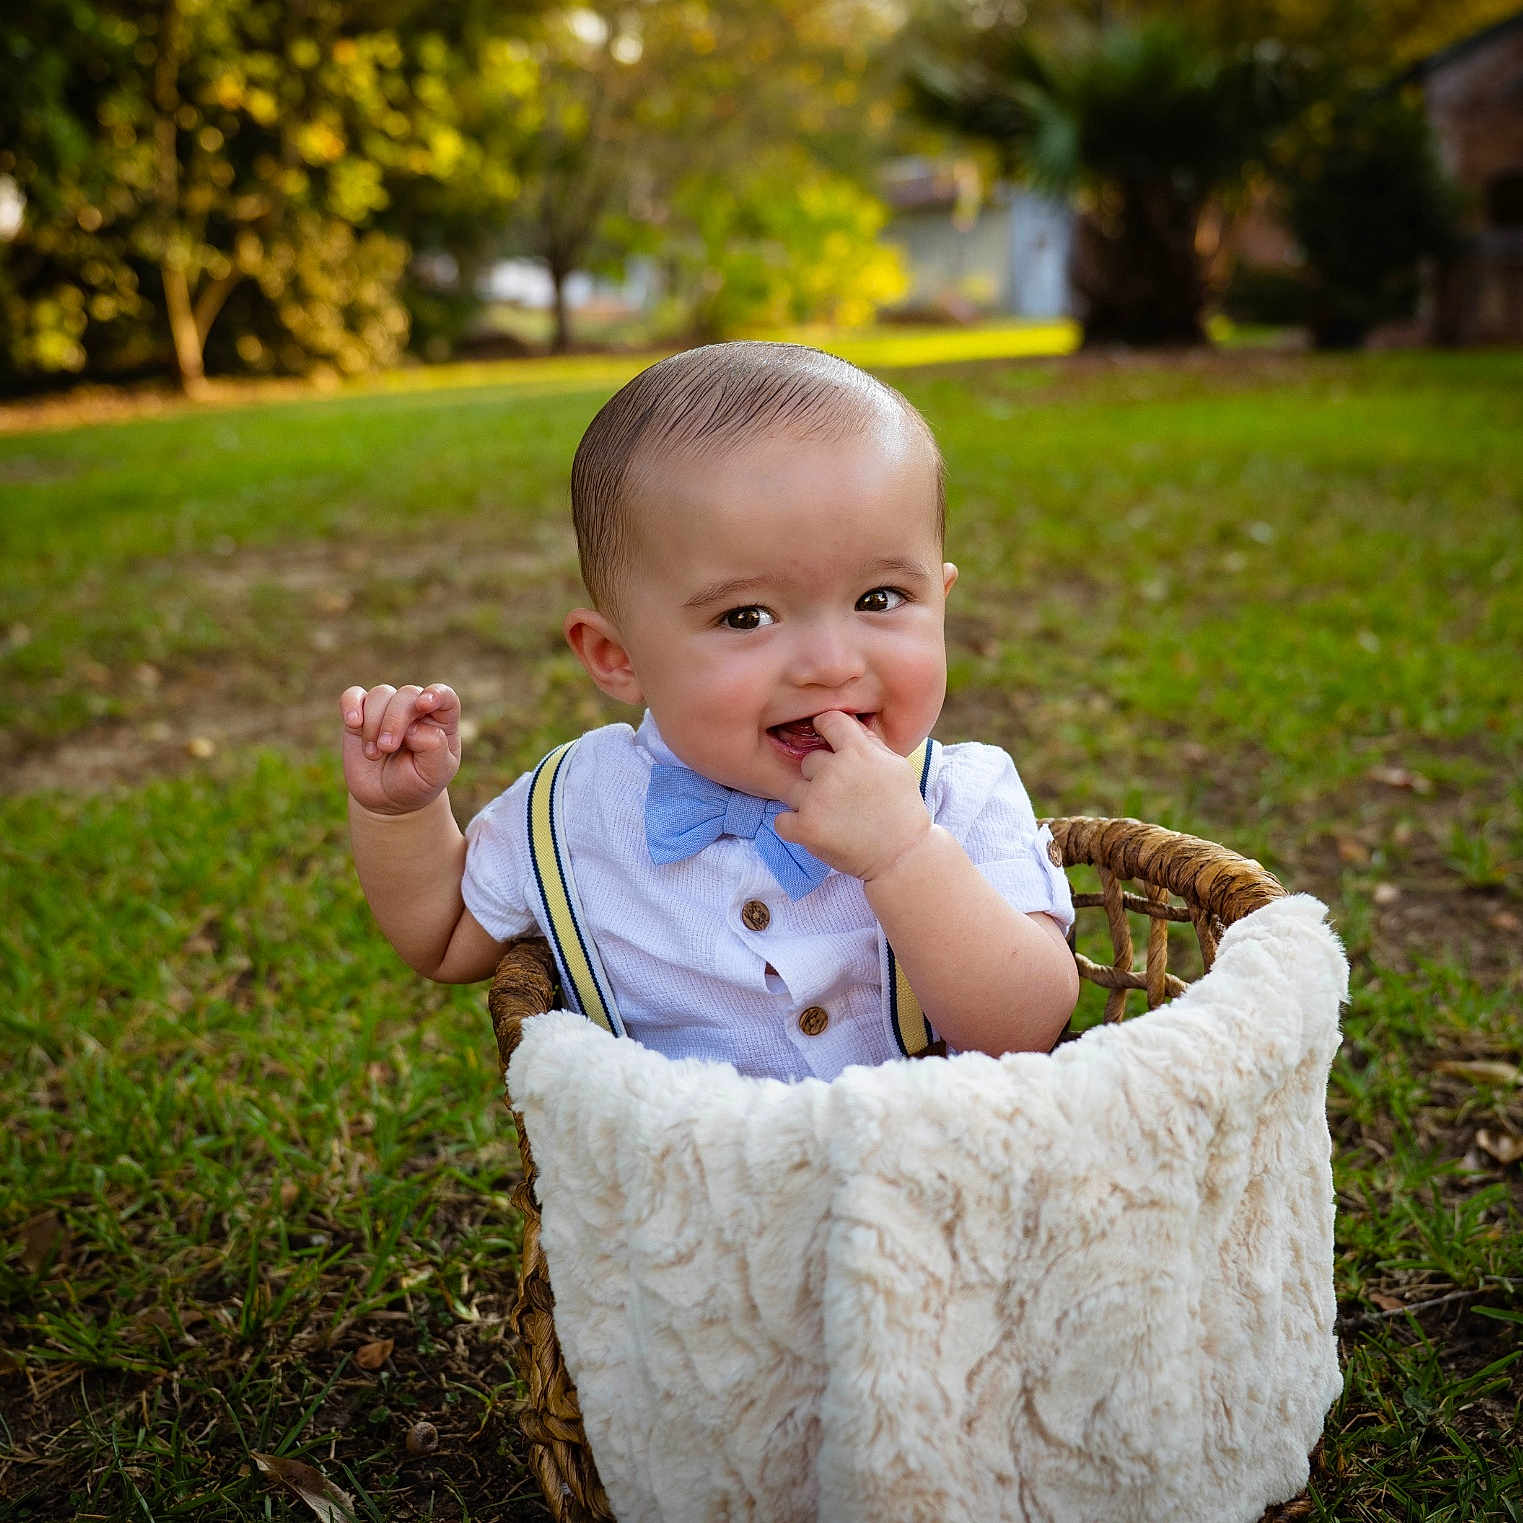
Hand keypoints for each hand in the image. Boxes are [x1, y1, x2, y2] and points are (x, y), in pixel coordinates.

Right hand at [340, 682, 461, 815]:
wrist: (387, 799)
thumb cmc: (416, 782)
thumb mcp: (434, 773)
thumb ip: (433, 747)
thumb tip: (414, 727)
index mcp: (441, 720)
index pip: (445, 696)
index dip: (436, 694)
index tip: (423, 704)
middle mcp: (415, 708)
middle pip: (407, 694)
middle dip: (395, 720)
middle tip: (387, 747)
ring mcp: (387, 709)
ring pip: (381, 694)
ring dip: (374, 724)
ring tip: (374, 754)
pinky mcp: (361, 714)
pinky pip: (353, 696)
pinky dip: (351, 704)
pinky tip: (353, 722)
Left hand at [772, 709, 931, 881]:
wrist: (902, 856)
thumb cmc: (902, 809)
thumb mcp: (896, 766)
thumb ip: (869, 742)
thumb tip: (848, 723)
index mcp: (858, 751)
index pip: (828, 720)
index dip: (826, 730)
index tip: (829, 744)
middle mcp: (834, 771)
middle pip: (809, 760)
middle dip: (821, 776)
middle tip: (843, 797)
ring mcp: (816, 799)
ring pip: (794, 788)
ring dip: (808, 802)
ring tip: (832, 817)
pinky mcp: (805, 827)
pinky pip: (782, 819)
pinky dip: (794, 827)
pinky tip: (817, 830)